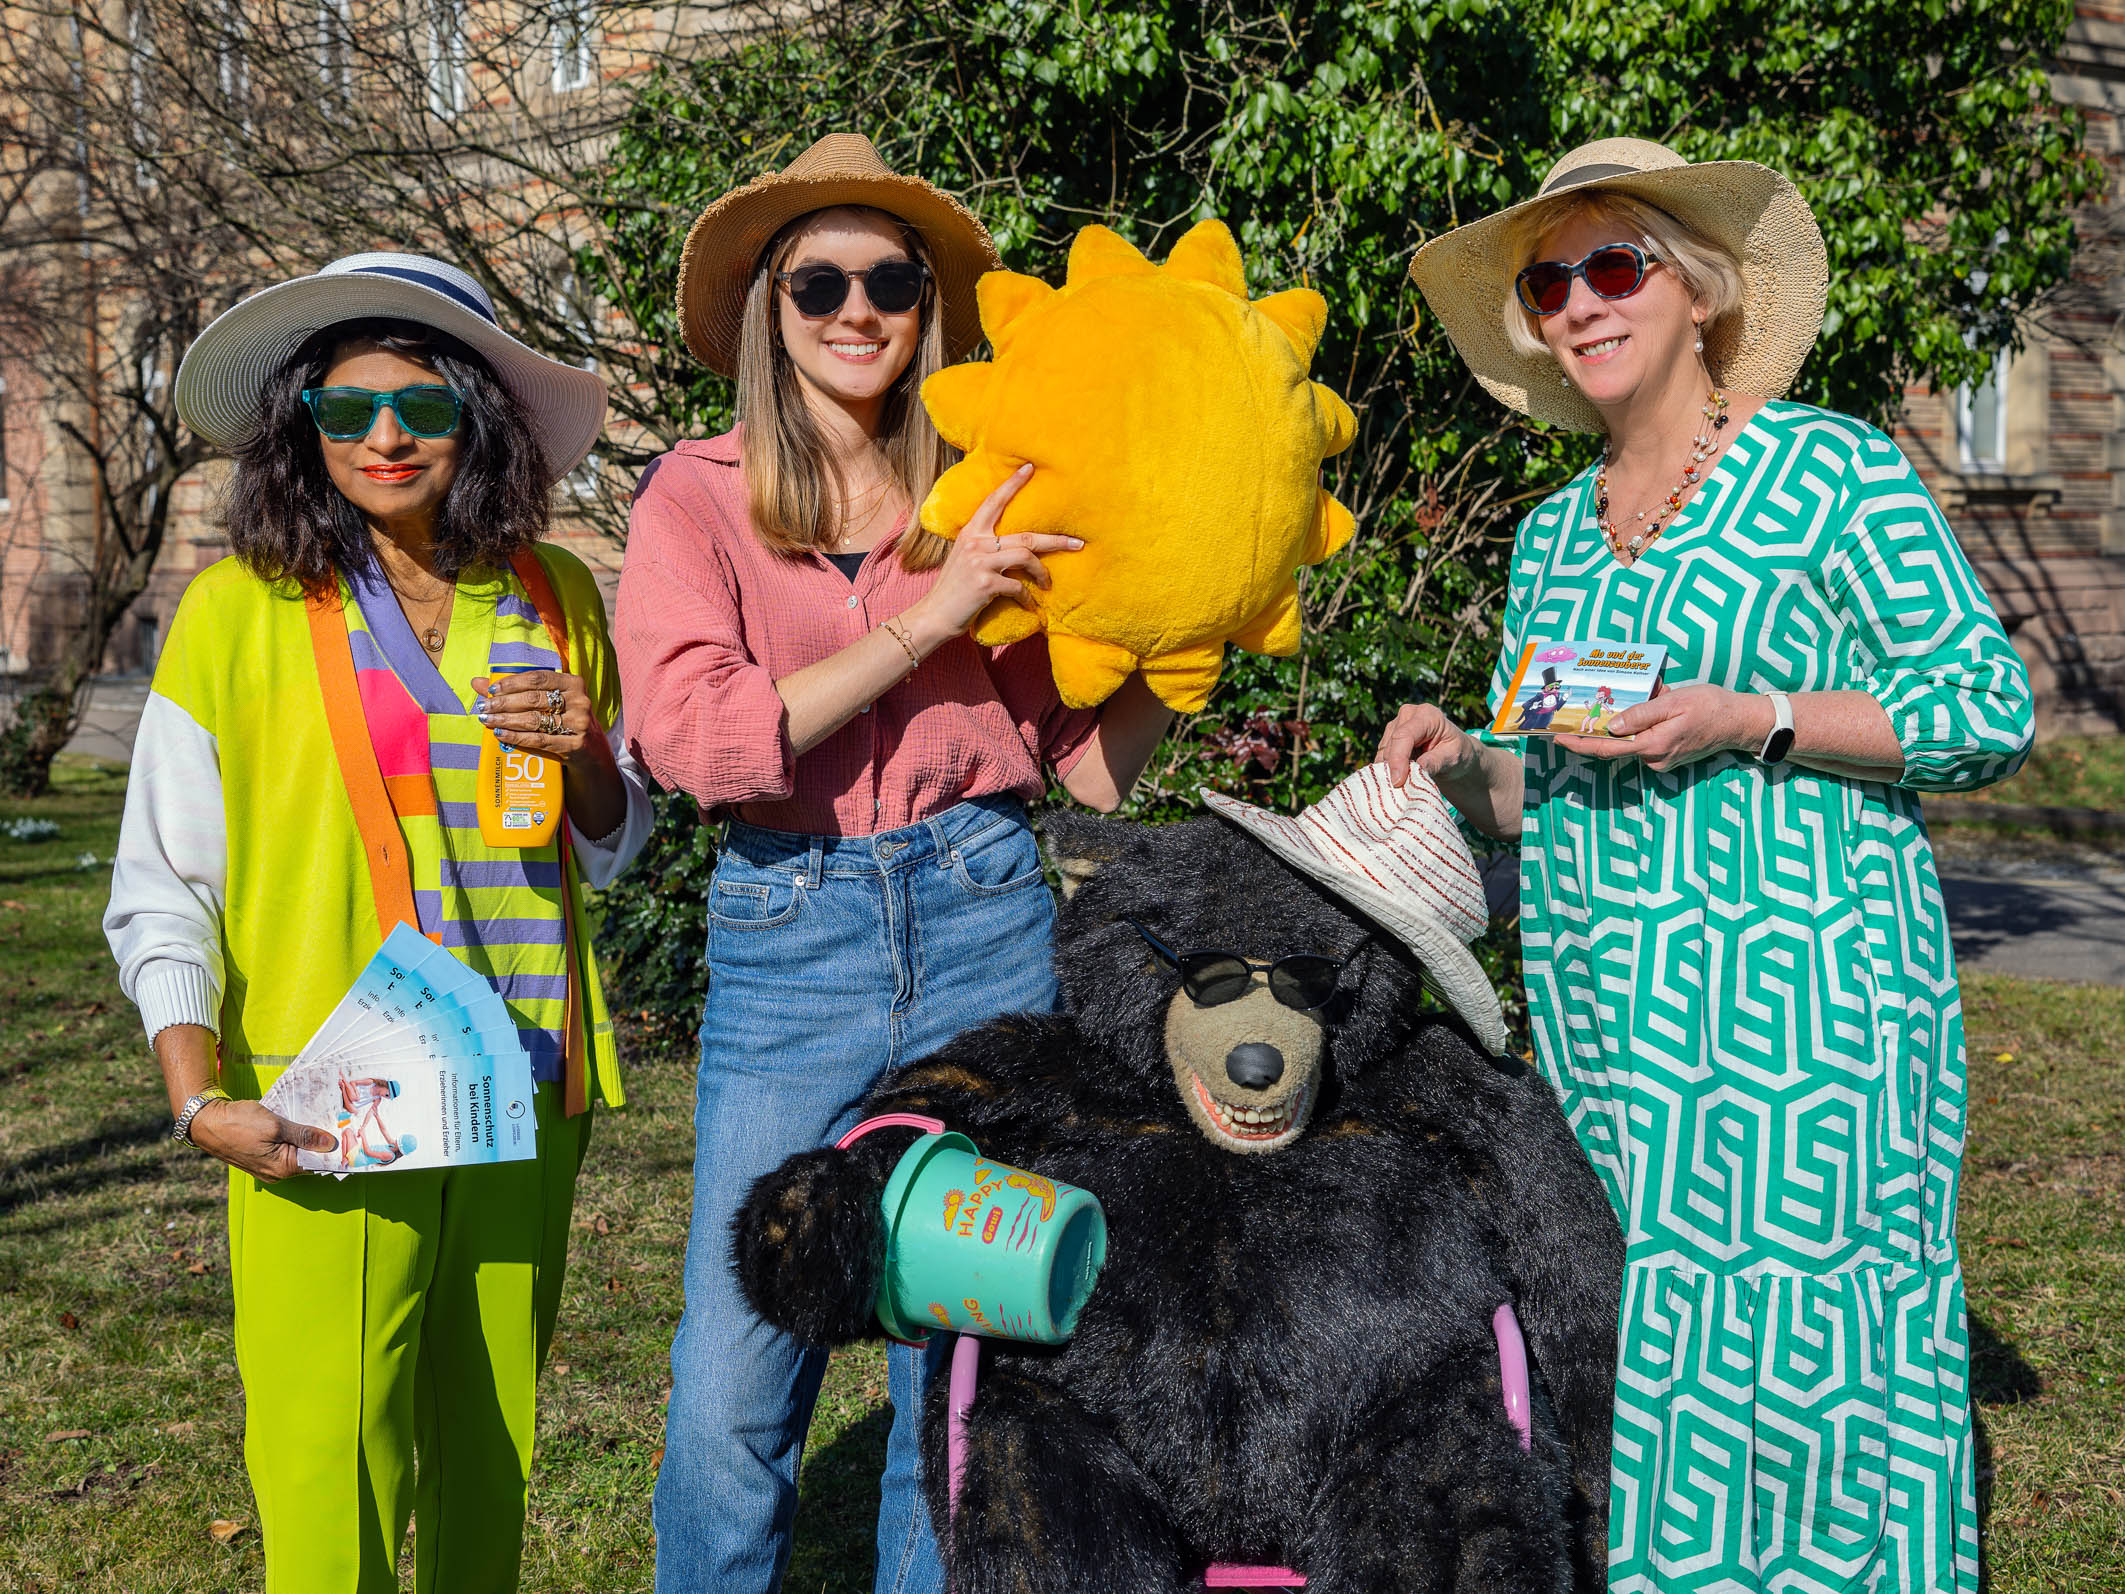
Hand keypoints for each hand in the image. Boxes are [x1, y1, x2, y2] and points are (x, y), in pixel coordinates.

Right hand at [188, 1097, 335, 1181]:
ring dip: (307, 1139)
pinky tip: (299, 1124)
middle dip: (322, 1142)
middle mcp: (276, 1173)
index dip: (334, 1149)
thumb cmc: (238, 1123)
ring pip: (297, 1153)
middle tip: (338, 1122)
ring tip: (321, 1120)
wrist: (206, 1121)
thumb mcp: (275, 1125)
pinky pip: (285, 1149)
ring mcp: (268, 1166)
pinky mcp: (261, 1157)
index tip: (349, 1135)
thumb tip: (330, 1143)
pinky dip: (293, 1138)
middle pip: (308, 1158)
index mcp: (282, 1168)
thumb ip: (303, 1135)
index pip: (318, 1163)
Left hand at [473, 670, 604, 768]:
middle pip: (533, 699)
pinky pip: (539, 740)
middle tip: (483, 707)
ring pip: (534, 719)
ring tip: (487, 720)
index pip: (538, 678)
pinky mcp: (574, 744)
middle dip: (503, 703)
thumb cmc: (564, 720)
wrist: (591, 752)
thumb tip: (478, 682)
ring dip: (506, 720)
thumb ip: (517, 690)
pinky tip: (500, 734)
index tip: (491, 689)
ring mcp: (578, 723)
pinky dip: (516, 737)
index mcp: (573, 683)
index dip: (512, 682)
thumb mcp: (549, 702)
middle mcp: (579, 701)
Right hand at [903, 465, 1082, 649]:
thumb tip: (1014, 542)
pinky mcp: (985, 585)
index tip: (1029, 468)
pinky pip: (1018, 587)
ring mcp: (980, 563)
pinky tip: (1030, 605)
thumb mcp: (965, 558)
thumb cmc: (954, 588)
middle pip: (1025, 535)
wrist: (935, 615)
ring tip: (1048, 583)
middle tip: (1077, 543)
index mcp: (971, 532)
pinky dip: (1027, 597)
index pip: (993, 501)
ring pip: (1026, 557)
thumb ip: (984, 545)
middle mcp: (975, 543)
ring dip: (1042, 572)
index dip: (1012, 484)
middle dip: (1055, 540)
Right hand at [1376, 702, 1486, 788]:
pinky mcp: (1388, 736)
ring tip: (1407, 781)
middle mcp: (1408, 714)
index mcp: (1427, 715)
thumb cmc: (1456, 752)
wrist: (1453, 752)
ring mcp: (1396, 724)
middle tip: (1404, 788)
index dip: (1398, 759)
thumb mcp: (1453, 757)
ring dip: (1390, 769)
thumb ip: (1435, 761)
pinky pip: (1381, 756)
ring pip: (1383, 752)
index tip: (1398, 782)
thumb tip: (1416, 769)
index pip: (1404, 736)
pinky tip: (1401, 776)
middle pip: (1391, 745)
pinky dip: (1388, 769)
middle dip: (1394, 768)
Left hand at [1552, 684, 1769, 773]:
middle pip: (1615, 745)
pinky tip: (1656, 704)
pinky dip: (1640, 725)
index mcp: (1653, 745)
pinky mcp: (1667, 757)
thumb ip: (1641, 715)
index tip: (1557, 737)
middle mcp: (1654, 759)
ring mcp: (1661, 761)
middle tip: (1577, 712)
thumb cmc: (1709, 706)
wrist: (1740, 721)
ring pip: (1630, 741)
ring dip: (1626, 722)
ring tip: (1640, 697)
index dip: (1579, 744)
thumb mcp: (1674, 702)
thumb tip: (1611, 726)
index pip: (1606, 749)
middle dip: (1599, 727)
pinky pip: (1644, 740)